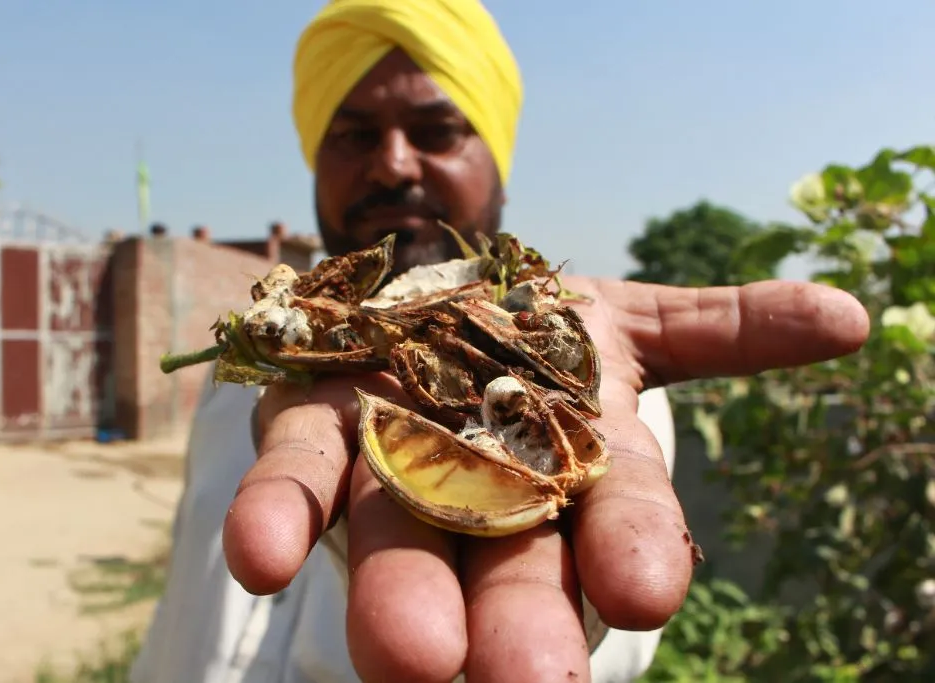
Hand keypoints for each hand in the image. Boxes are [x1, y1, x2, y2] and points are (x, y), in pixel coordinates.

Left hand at [221, 278, 868, 682]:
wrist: (416, 307)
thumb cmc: (533, 332)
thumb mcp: (628, 323)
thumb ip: (721, 328)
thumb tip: (847, 316)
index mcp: (570, 462)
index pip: (615, 513)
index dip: (630, 547)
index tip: (643, 592)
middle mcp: (484, 488)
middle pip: (506, 561)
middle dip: (518, 620)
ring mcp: (389, 463)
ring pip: (397, 540)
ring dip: (400, 598)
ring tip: (404, 656)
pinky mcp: (310, 429)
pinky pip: (292, 476)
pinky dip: (275, 513)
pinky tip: (259, 555)